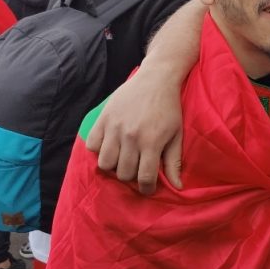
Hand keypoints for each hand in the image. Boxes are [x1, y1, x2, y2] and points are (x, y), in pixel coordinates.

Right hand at [86, 67, 184, 193]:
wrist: (156, 79)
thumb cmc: (169, 109)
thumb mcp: (176, 135)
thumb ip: (174, 162)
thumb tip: (178, 186)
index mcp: (151, 142)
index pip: (144, 178)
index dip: (146, 188)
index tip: (148, 188)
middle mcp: (131, 137)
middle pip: (123, 173)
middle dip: (131, 176)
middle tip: (137, 167)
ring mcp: (114, 128)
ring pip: (105, 164)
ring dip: (114, 166)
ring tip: (123, 158)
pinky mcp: (103, 119)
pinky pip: (92, 146)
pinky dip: (99, 151)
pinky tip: (111, 146)